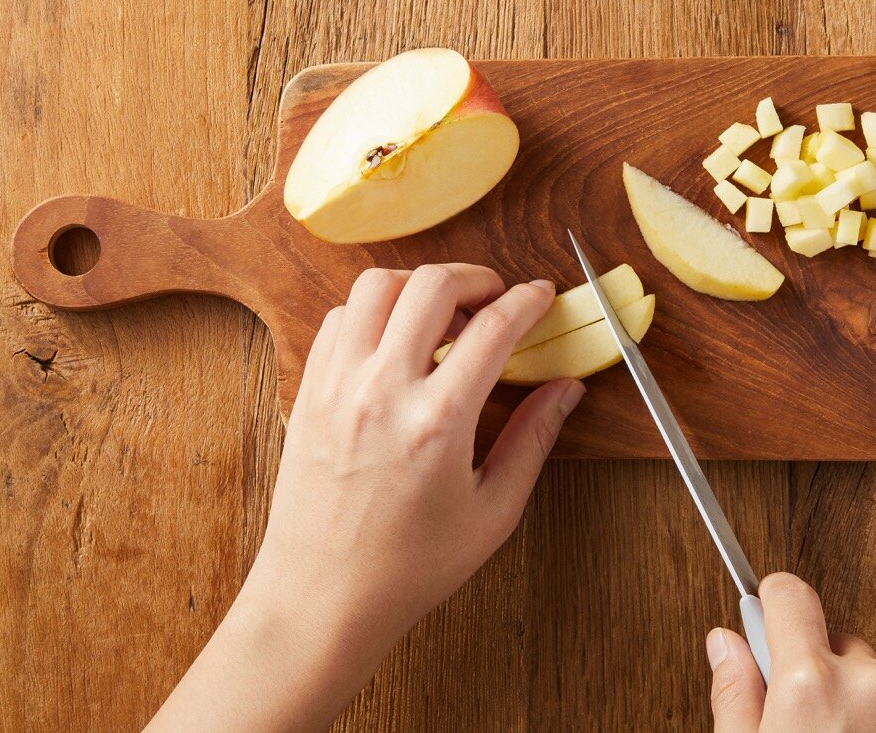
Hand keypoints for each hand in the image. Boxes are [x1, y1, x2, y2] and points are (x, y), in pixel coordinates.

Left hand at [148, 264, 584, 731]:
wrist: (321, 597)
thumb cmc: (409, 567)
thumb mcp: (492, 512)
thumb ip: (533, 439)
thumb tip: (566, 390)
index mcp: (438, 422)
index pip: (494, 327)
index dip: (528, 300)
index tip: (542, 295)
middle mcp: (382, 390)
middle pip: (432, 286)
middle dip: (475, 277)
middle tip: (496, 297)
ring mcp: (338, 386)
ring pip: (376, 286)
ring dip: (418, 284)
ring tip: (443, 311)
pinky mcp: (309, 391)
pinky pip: (340, 318)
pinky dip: (372, 310)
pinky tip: (395, 338)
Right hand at [707, 574, 875, 731]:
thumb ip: (735, 694)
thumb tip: (725, 643)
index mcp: (810, 682)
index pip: (790, 595)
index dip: (773, 601)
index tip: (768, 608)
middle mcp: (871, 683)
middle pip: (841, 646)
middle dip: (824, 673)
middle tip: (809, 723)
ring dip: (869, 707)